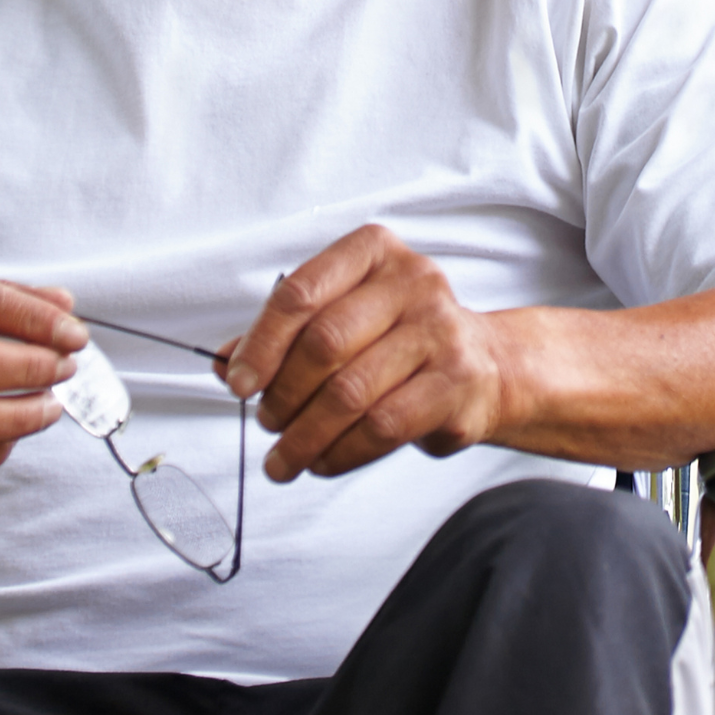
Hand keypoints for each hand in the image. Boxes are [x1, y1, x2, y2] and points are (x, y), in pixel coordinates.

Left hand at [223, 226, 507, 481]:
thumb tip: (226, 363)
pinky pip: (382, 427)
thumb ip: (286, 333)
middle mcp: (412, 282)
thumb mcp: (344, 316)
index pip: (300, 292)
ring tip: (285, 455)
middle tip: (267, 422)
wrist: (488, 366)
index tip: (239, 383)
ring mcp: (440, 331)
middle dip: (283, 394)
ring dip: (306, 435)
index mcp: (373, 252)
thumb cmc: (401, 337)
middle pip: (323, 343)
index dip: (261, 343)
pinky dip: (341, 452)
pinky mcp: (456, 383)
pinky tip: (323, 462)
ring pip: (350, 393)